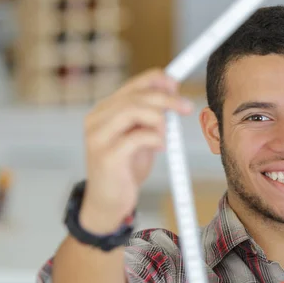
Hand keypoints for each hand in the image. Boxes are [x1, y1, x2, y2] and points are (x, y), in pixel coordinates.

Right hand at [79, 69, 194, 233]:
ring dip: (159, 119)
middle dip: (166, 99)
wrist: (108, 202)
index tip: (177, 84)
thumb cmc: (126, 169)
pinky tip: (160, 147)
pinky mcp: (106, 156)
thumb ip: (151, 115)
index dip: (156, 80)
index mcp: (104, 111)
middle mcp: (97, 119)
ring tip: (166, 135)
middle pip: (135, 96)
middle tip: (186, 107)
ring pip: (133, 111)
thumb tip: (171, 88)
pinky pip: (137, 137)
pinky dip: (155, 139)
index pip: (132, 85)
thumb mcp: (141, 136)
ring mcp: (98, 137)